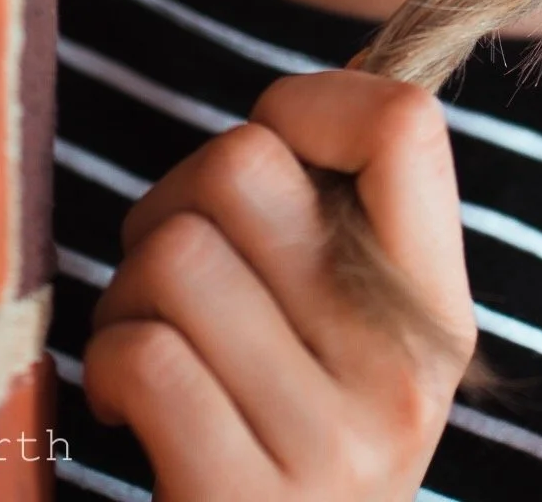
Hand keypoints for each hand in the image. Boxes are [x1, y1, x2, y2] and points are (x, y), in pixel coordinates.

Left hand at [82, 70, 475, 499]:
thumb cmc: (275, 443)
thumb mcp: (348, 344)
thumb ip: (341, 230)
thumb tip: (322, 91)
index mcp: (436, 315)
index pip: (405, 123)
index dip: (305, 102)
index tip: (271, 156)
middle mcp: (401, 378)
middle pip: (246, 166)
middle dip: (178, 199)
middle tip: (181, 274)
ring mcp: (329, 450)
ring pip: (176, 253)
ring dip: (127, 291)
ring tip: (150, 346)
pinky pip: (142, 353)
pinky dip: (105, 365)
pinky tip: (125, 407)